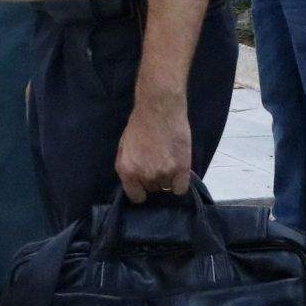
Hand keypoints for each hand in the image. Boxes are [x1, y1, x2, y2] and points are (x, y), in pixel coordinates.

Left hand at [113, 88, 194, 202]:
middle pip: (153, 190)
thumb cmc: (139, 123)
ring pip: (167, 187)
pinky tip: (180, 171)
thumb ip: (129, 166)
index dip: (141, 190)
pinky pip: (181, 189)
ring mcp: (164, 173)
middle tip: (158, 164)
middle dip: (155, 180)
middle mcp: (145, 176)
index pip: (136, 196)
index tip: (145, 185)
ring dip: (168, 178)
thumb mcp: (124, 147)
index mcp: (127, 171)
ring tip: (169, 162)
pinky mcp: (181, 169)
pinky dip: (181, 183)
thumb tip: (135, 182)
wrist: (159, 108)